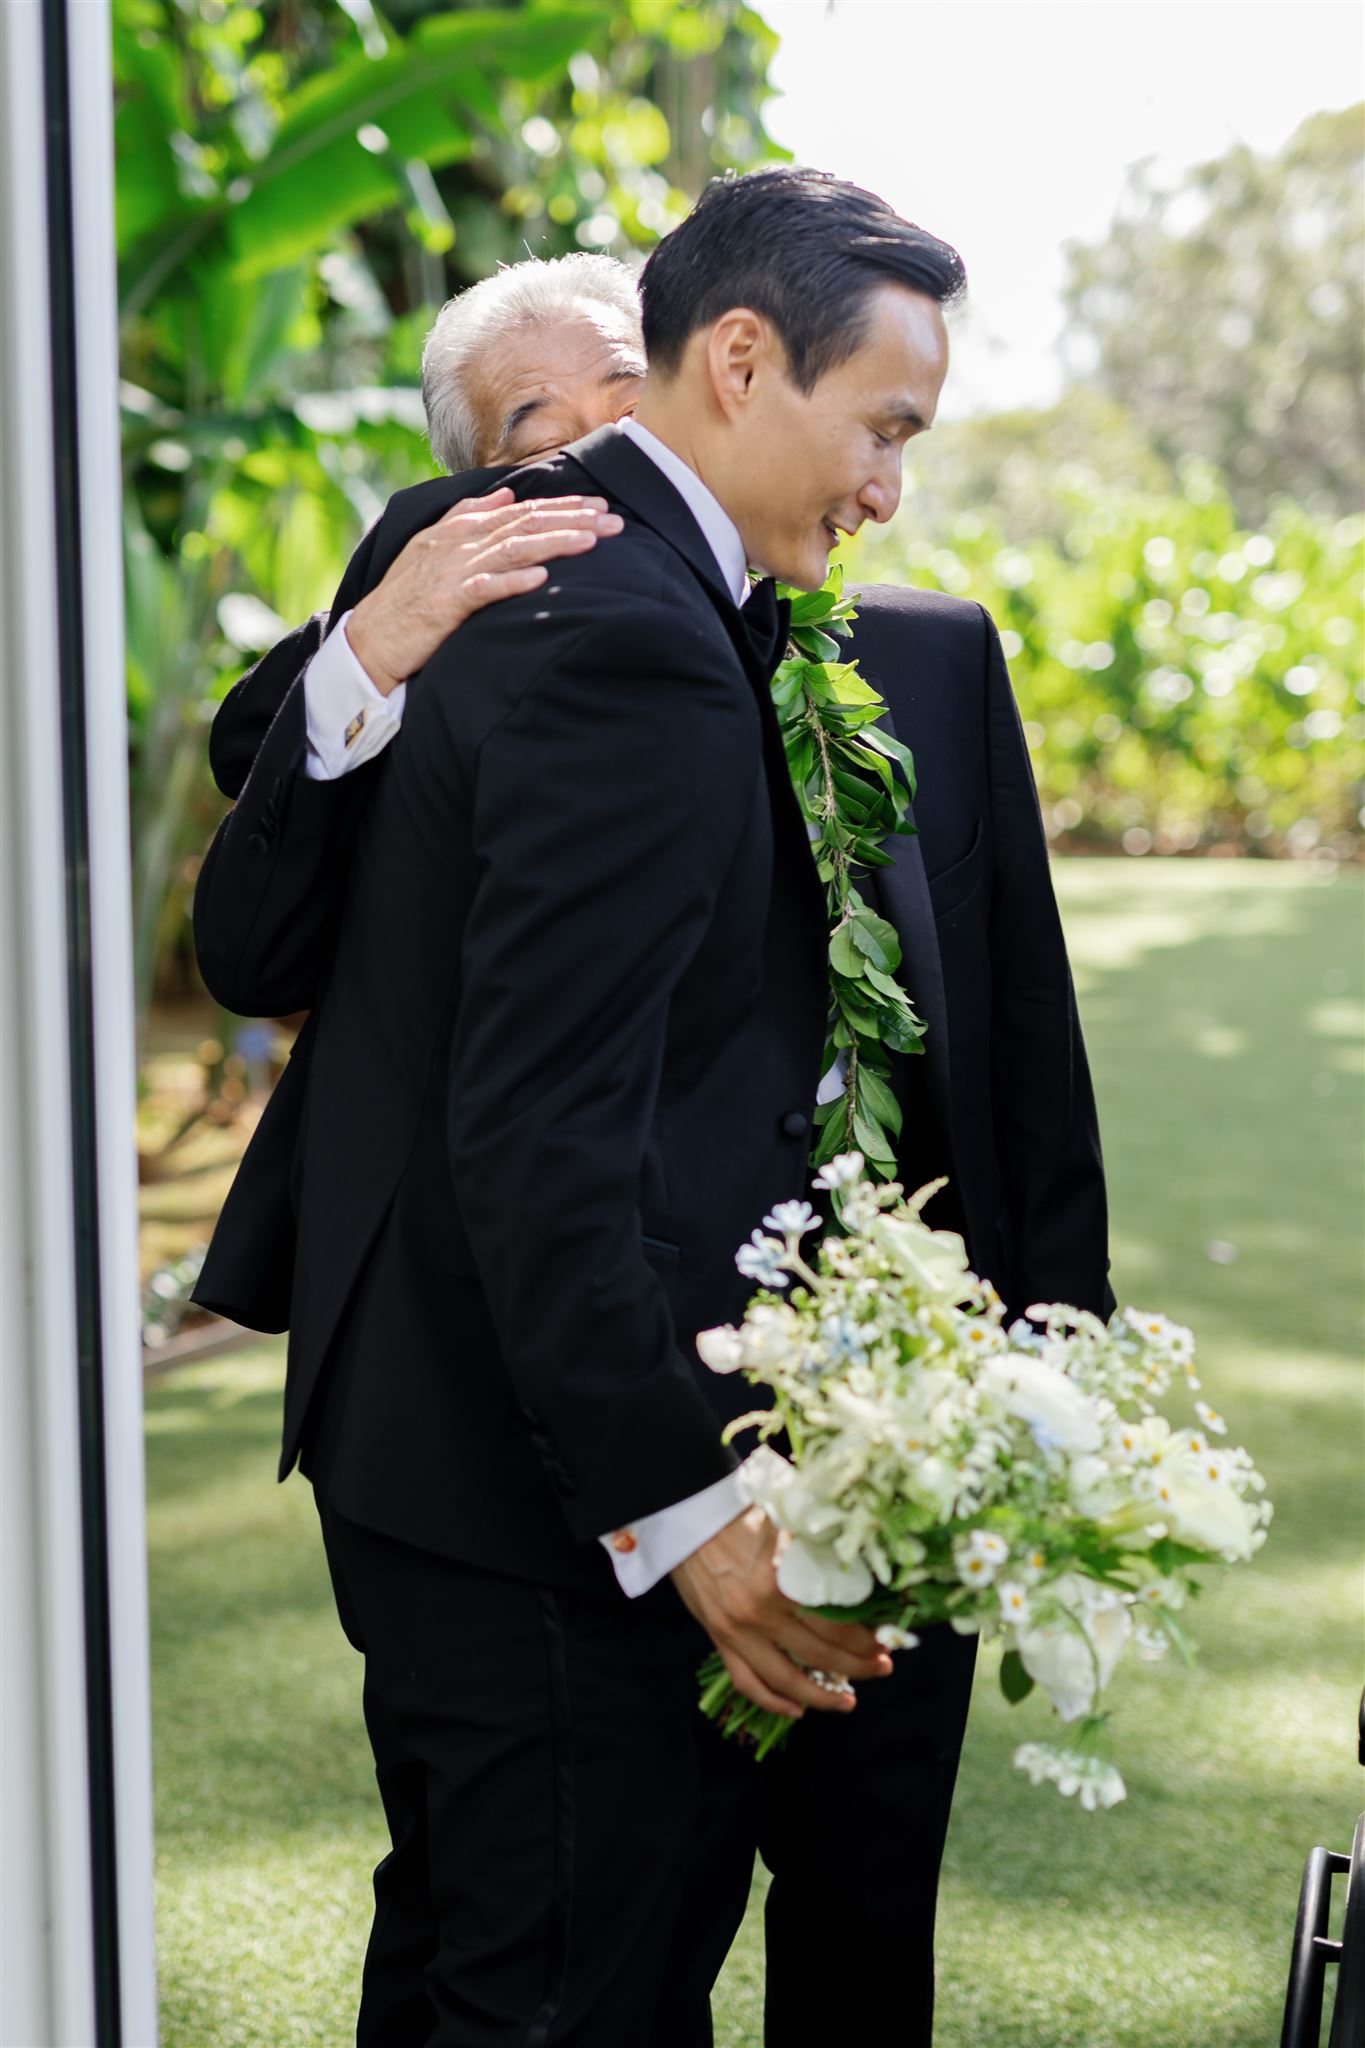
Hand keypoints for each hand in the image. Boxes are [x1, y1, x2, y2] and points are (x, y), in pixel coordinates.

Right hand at [344, 487, 623, 694]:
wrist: (370, 639)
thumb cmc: (407, 598)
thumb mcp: (434, 548)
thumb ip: (469, 517)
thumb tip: (507, 495)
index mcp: (459, 529)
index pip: (521, 511)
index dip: (561, 506)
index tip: (599, 506)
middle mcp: (458, 544)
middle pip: (524, 523)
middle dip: (571, 519)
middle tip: (612, 519)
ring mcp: (451, 572)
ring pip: (512, 549)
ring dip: (554, 543)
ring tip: (591, 540)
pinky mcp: (444, 604)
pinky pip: (484, 589)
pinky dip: (512, 582)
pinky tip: (542, 579)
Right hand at [670, 1506, 892, 1718]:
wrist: (686, 1512)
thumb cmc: (739, 1512)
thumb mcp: (786, 1524)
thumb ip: (818, 1553)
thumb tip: (860, 1575)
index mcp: (782, 1581)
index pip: (837, 1624)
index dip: (866, 1638)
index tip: (886, 1640)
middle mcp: (761, 1613)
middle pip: (821, 1654)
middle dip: (859, 1666)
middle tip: (882, 1667)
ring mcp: (738, 1631)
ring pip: (787, 1680)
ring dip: (823, 1697)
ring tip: (848, 1702)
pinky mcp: (718, 1638)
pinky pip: (746, 1682)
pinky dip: (772, 1701)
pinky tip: (797, 1710)